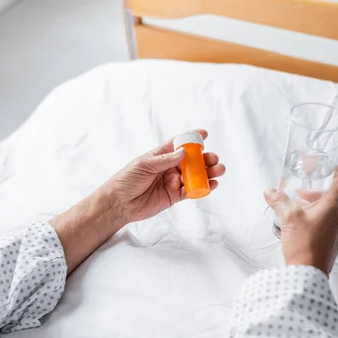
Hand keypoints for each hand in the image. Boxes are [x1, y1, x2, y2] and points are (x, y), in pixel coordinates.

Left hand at [52, 130, 223, 272]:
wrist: (119, 203)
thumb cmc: (126, 180)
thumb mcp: (144, 165)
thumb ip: (164, 160)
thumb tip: (183, 153)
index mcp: (161, 155)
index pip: (179, 144)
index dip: (193, 138)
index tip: (205, 134)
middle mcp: (169, 167)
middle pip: (192, 161)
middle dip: (205, 159)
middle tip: (214, 159)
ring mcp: (173, 182)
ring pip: (195, 176)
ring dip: (208, 173)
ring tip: (218, 170)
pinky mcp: (174, 196)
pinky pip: (191, 191)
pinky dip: (202, 188)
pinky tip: (212, 185)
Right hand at [264, 166, 337, 274]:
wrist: (308, 274)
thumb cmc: (304, 245)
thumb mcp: (288, 218)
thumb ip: (279, 201)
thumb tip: (270, 191)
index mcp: (335, 206)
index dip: (335, 170)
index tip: (322, 168)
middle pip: (333, 193)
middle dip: (315, 188)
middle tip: (300, 188)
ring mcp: (337, 229)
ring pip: (329, 207)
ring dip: (313, 202)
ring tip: (295, 204)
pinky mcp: (331, 239)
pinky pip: (326, 220)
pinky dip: (314, 214)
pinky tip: (298, 220)